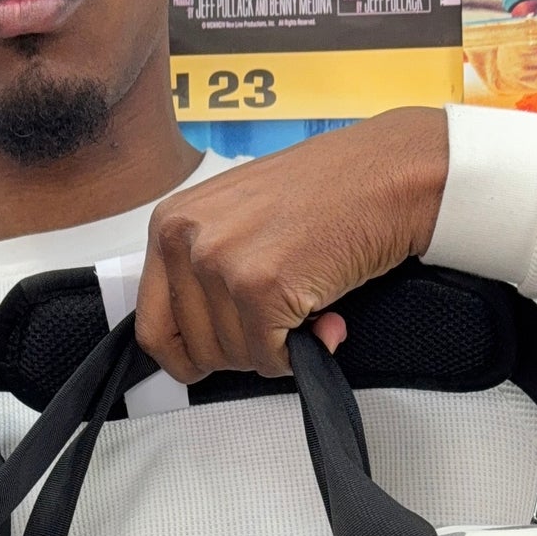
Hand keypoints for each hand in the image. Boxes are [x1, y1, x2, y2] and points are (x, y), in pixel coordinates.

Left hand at [134, 107, 448, 380]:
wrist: (384, 173)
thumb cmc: (325, 191)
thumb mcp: (237, 219)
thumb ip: (205, 272)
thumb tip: (199, 335)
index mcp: (171, 224)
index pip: (152, 327)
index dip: (185, 356)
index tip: (209, 361)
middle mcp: (187, 241)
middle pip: (196, 350)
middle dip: (242, 350)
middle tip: (278, 323)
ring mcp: (221, 264)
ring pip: (234, 356)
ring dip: (275, 347)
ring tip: (304, 307)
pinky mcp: (260, 289)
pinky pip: (270, 357)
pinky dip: (300, 352)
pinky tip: (321, 318)